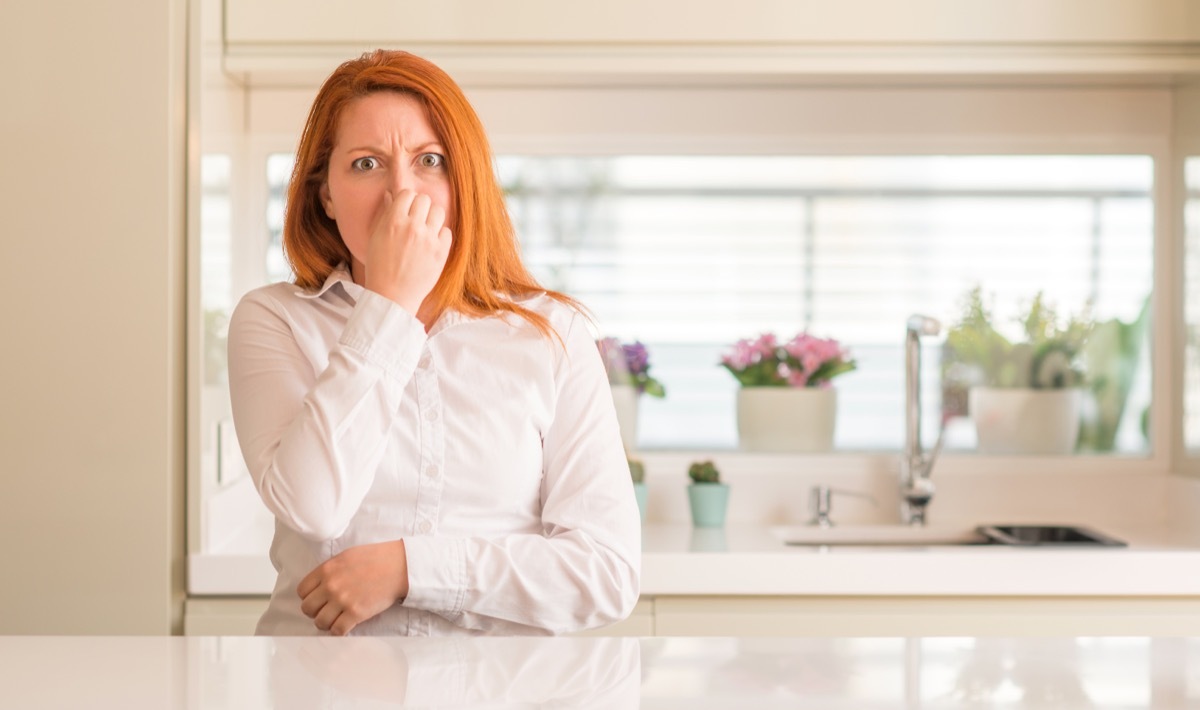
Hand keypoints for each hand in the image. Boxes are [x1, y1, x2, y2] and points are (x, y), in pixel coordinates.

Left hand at [298, 540, 408, 635]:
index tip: (317, 599)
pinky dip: (339, 631)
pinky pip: (337, 630)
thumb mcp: (346, 556)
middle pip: (307, 608)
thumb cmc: (375, 558)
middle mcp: (331, 585)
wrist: (398, 566)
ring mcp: (343, 600)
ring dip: (326, 623)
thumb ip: (329, 570)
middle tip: (325, 610)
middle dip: (315, 611)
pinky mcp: (356, 613)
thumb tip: (319, 585)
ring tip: (335, 619)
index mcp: (326, 569)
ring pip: (320, 622)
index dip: (309, 597)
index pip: (302, 591)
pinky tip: (345, 625)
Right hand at [364, 189, 452, 319]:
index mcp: (393, 222)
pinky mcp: (441, 252)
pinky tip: (432, 243)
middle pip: (424, 199)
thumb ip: (384, 213)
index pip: (407, 193)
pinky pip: (447, 231)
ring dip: (432, 217)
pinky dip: (440, 235)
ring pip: (438, 211)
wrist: (392, 296)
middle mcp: (413, 228)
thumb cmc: (380, 267)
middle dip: (420, 206)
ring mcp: (429, 240)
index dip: (407, 200)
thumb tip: (390, 194)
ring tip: (426, 228)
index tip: (406, 209)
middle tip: (416, 219)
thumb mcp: (375, 237)